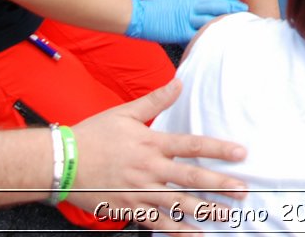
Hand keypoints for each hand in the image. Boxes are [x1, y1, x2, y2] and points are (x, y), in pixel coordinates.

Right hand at [68, 80, 248, 229]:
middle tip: (243, 192)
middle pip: (191, 178)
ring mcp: (139, 191)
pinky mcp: (128, 209)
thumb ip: (155, 100)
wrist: (60, 162)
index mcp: (151, 143)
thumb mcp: (124, 112)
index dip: (219, 149)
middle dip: (220, 185)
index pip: (192, 145)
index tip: (241, 154)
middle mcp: (149, 169)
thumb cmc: (92, 135)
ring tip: (226, 217)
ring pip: (178, 204)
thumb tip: (179, 82)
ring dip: (204, 211)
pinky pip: (156, 223)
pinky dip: (175, 231)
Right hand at [127, 0, 245, 43]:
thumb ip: (189, 9)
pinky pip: (195, 37)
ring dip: (222, 27)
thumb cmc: (155, 11)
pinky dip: (206, 41)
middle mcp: (190, 8)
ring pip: (208, 23)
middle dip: (232, 14)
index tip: (244, 7)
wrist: (136, 14)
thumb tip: (201, 16)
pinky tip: (216, 45)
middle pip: (216, 10)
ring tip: (238, 32)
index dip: (230, 4)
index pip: (215, 1)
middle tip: (248, 18)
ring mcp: (184, 20)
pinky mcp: (177, 32)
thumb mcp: (176, 4)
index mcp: (190, 0)